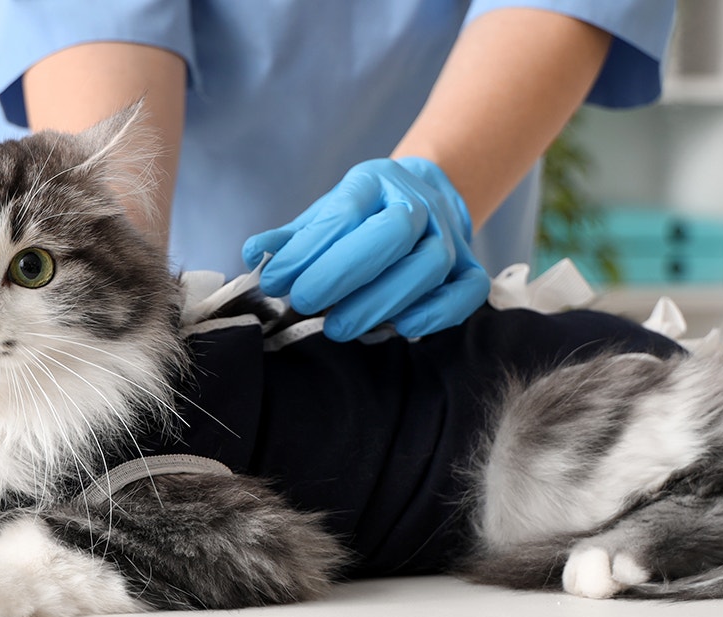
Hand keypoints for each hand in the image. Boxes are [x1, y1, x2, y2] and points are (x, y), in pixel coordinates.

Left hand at [241, 157, 490, 340]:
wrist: (426, 197)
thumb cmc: (364, 216)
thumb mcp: (325, 215)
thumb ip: (292, 237)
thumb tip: (252, 255)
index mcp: (377, 182)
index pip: (346, 212)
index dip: (309, 250)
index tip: (275, 281)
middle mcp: (420, 203)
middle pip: (394, 232)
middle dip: (344, 272)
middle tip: (304, 303)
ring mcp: (450, 236)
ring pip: (429, 265)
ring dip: (382, 300)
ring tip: (339, 327)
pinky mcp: (470, 269)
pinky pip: (465, 292)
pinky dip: (435, 313)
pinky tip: (399, 329)